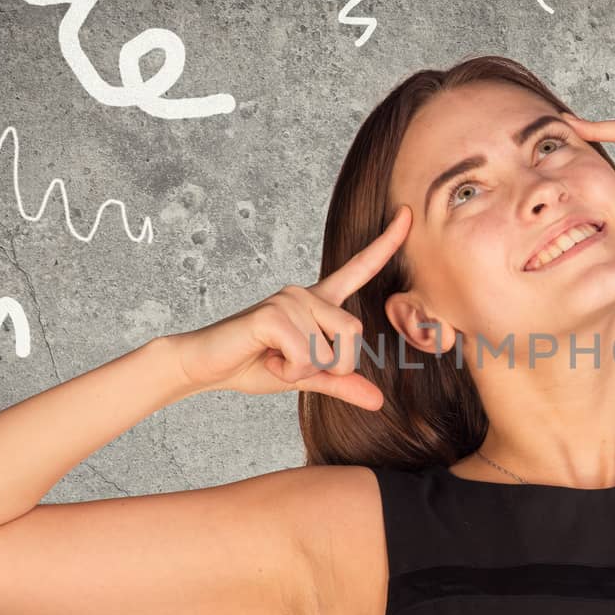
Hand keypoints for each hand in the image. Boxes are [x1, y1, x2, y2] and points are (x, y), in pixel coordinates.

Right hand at [167, 206, 411, 406]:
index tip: (408, 213)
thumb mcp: (305, 378)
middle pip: (354, 333)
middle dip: (331, 365)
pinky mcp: (273, 313)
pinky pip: (304, 355)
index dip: (386, 243)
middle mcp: (306, 293)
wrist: (205, 366)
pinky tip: (265, 358)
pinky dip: (287, 371)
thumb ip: (340, 384)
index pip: (359, 268)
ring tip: (274, 359)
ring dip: (302, 370)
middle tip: (294, 364)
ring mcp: (290, 299)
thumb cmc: (253, 365)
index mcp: (319, 302)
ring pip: (329, 350)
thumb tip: (378, 401)